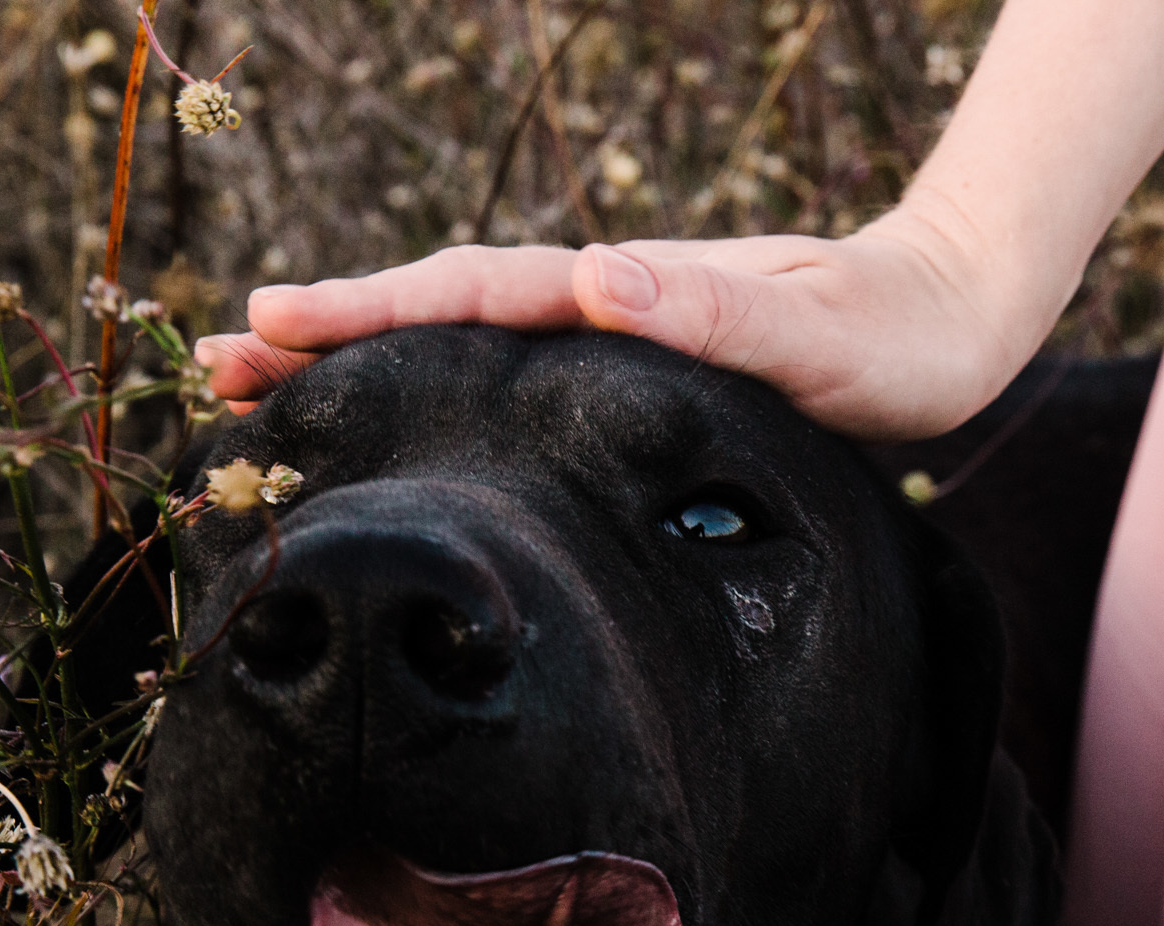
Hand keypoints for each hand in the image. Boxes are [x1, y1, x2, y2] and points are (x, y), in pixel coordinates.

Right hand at [193, 207, 1027, 442]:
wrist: (950, 314)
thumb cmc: (893, 339)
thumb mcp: (818, 336)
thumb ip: (720, 310)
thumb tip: (599, 274)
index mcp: (626, 294)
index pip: (472, 299)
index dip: (368, 316)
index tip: (266, 328)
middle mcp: (603, 302)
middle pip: (441, 313)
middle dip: (328, 335)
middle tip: (213, 369)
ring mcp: (612, 330)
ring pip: (464, 338)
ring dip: (366, 357)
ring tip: (267, 387)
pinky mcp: (629, 366)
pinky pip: (508, 369)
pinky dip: (436, 378)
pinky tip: (404, 413)